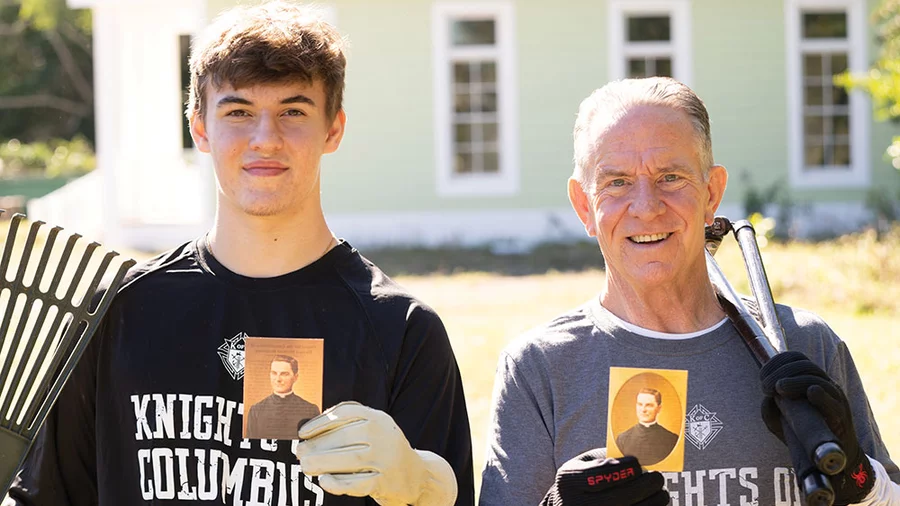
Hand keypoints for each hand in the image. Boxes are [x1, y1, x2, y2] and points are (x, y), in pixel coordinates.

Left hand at [295, 401, 456, 505]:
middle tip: (300, 452)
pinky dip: (338, 483)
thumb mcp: (372, 429)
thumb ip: (347, 425)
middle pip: (344, 437)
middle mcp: (384, 435)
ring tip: (305, 467)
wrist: (416, 475)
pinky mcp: (385, 482)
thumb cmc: (383, 450)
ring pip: (349, 460)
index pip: (345, 414)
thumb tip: (309, 431)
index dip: (320, 422)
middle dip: (317, 445)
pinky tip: (324, 481)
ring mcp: (386, 459)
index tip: (303, 433)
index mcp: (378, 418)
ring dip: (323, 463)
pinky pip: (358, 483)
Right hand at [540, 449, 668, 505]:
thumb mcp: (584, 464)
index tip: (638, 464)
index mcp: (569, 482)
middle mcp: (576, 505)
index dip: (624, 469)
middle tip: (657, 477)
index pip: (601, 475)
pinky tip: (653, 504)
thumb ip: (607, 458)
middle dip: (645, 486)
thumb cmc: (582, 483)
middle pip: (620, 497)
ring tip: (660, 493)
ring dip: (653, 502)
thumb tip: (641, 454)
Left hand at [760, 351, 873, 504]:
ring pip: (817, 378)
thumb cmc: (804, 435)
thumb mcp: (780, 422)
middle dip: (781, 371)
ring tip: (778, 389)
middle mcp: (824, 384)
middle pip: (805, 365)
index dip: (777, 362)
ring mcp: (835, 398)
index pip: (796, 358)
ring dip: (794, 381)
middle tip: (765, 387)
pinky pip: (834, 400)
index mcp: (810, 380)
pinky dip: (822, 395)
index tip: (762, 376)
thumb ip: (769, 410)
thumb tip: (767, 399)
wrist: (830, 456)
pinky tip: (811, 393)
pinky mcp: (841, 415)